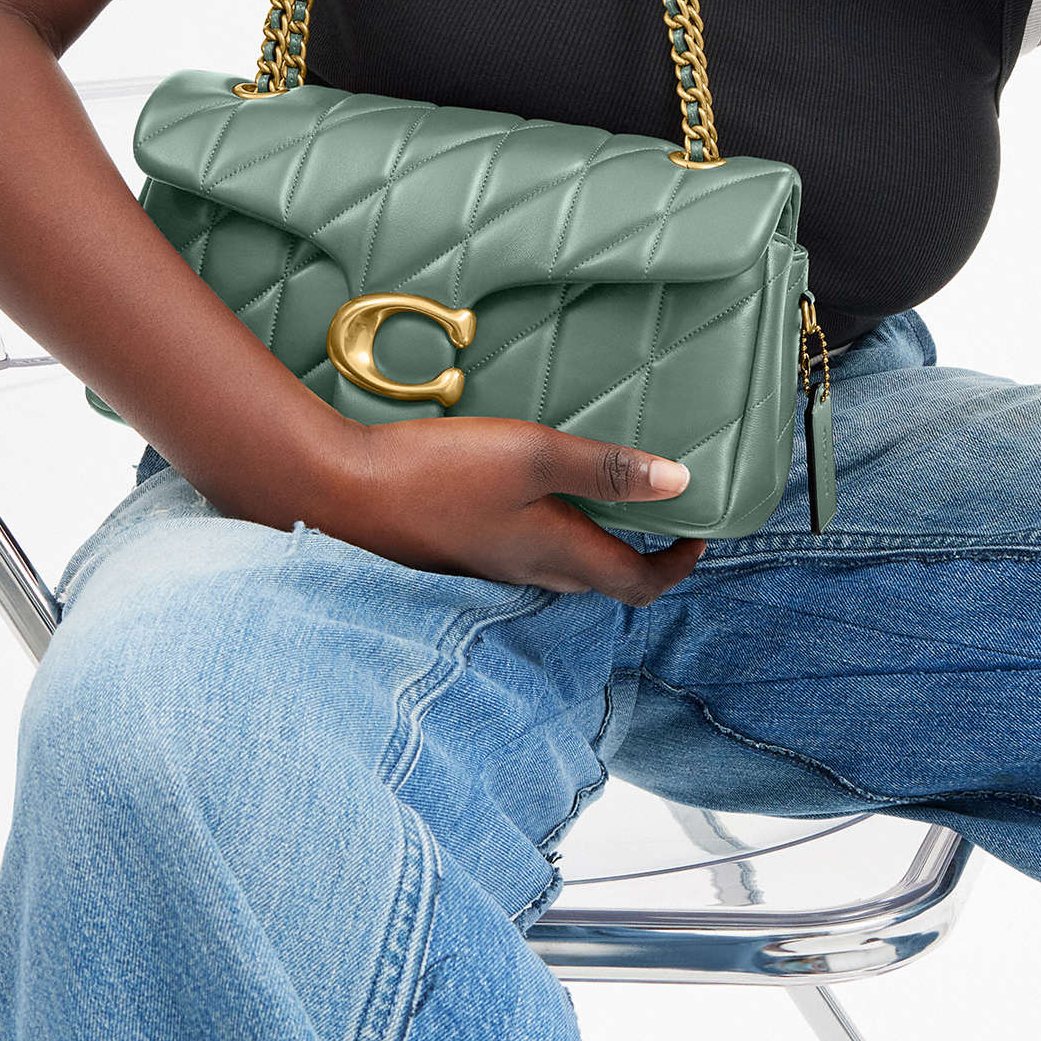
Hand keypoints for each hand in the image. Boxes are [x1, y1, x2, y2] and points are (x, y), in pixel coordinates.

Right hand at [315, 414, 707, 605]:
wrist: (339, 494)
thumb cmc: (437, 473)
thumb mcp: (533, 455)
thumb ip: (605, 467)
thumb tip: (681, 484)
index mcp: (557, 554)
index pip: (638, 584)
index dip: (677, 566)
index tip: (700, 533)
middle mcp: (529, 571)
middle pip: (602, 580)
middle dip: (641, 556)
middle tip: (662, 515)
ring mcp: (490, 566)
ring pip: (561, 568)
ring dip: (595, 544)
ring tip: (607, 498)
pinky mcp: (459, 551)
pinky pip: (522, 553)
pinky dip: (550, 532)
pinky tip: (535, 494)